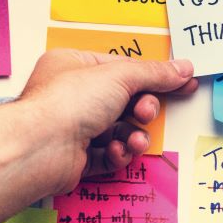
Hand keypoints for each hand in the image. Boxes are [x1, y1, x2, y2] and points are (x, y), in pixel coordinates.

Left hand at [20, 49, 196, 194]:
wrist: (40, 148)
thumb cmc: (65, 103)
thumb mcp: (119, 76)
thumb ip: (155, 73)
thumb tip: (182, 68)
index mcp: (76, 66)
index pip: (125, 69)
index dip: (155, 77)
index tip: (182, 83)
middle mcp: (74, 96)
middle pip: (125, 102)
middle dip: (141, 110)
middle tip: (145, 112)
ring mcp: (75, 127)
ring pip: (120, 131)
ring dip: (133, 137)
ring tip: (134, 140)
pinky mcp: (77, 156)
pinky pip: (109, 154)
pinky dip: (118, 154)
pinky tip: (116, 152)